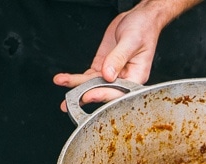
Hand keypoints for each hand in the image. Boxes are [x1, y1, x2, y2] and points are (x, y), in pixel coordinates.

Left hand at [53, 0, 200, 111]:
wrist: (140, 18)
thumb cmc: (144, 29)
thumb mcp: (132, 41)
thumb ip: (119, 58)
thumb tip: (108, 74)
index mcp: (136, 77)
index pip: (119, 91)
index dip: (103, 94)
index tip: (89, 96)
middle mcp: (124, 78)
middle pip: (103, 91)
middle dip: (84, 96)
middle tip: (68, 102)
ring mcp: (112, 73)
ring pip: (93, 84)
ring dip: (76, 86)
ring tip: (61, 85)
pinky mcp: (103, 66)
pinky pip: (89, 75)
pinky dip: (77, 78)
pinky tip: (65, 79)